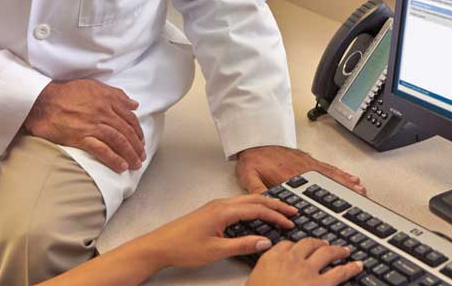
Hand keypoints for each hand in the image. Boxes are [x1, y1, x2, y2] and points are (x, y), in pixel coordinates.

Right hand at [23, 79, 144, 172]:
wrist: (42, 101)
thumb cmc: (66, 92)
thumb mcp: (93, 86)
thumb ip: (116, 94)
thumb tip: (134, 104)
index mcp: (108, 99)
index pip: (129, 118)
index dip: (138, 131)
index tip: (141, 140)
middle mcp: (103, 112)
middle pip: (126, 131)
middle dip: (137, 146)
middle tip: (141, 156)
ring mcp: (93, 125)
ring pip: (118, 141)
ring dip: (129, 154)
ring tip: (135, 164)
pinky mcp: (81, 137)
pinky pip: (102, 150)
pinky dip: (114, 159)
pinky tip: (121, 167)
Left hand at [132, 194, 297, 269]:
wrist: (159, 245)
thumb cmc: (182, 247)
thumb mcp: (215, 250)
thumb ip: (242, 245)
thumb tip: (264, 241)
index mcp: (223, 211)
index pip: (257, 210)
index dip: (276, 216)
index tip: (290, 222)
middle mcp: (221, 204)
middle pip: (255, 200)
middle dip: (276, 204)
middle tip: (292, 210)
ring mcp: (215, 206)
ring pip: (247, 201)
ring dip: (265, 205)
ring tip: (279, 210)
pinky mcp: (212, 211)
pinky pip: (238, 204)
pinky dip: (253, 207)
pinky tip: (256, 214)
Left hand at [236, 146, 365, 195]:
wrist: (253, 139)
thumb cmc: (252, 158)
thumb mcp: (248, 176)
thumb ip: (258, 190)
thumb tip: (267, 203)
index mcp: (289, 175)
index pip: (310, 188)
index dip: (325, 196)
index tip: (339, 203)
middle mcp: (301, 169)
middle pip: (326, 180)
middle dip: (344, 188)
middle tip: (360, 194)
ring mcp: (306, 163)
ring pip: (330, 173)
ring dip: (345, 180)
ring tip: (360, 187)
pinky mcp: (307, 160)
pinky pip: (327, 167)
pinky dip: (339, 172)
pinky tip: (348, 176)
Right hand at [247, 238, 361, 285]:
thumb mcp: (254, 284)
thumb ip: (263, 277)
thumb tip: (268, 279)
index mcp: (271, 260)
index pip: (285, 246)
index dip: (295, 246)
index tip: (299, 247)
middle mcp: (291, 260)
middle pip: (308, 244)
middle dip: (318, 243)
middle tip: (325, 244)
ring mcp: (307, 271)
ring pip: (326, 252)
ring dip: (337, 250)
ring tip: (344, 251)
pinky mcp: (321, 285)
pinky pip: (340, 272)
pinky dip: (351, 268)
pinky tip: (357, 266)